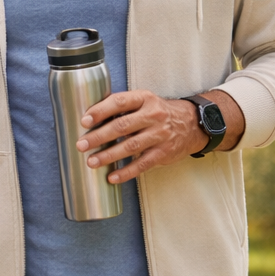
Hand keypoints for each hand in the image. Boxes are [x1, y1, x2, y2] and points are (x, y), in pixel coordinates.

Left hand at [76, 89, 240, 183]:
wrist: (192, 124)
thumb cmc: (159, 112)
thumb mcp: (145, 101)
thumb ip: (123, 107)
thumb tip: (91, 118)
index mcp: (144, 99)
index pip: (119, 102)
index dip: (100, 111)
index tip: (84, 121)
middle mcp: (153, 115)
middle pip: (122, 126)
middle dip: (99, 136)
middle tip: (82, 144)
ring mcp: (160, 135)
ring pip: (130, 146)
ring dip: (108, 155)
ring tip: (92, 162)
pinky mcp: (163, 152)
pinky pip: (142, 164)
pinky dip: (126, 172)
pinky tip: (112, 177)